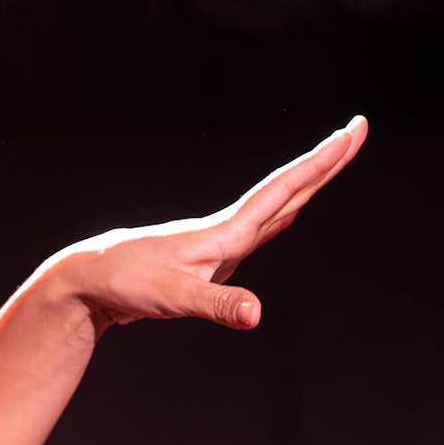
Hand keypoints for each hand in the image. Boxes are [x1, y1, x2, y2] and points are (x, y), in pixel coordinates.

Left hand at [36, 117, 367, 335]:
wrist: (86, 280)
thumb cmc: (125, 283)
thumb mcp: (174, 298)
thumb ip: (217, 306)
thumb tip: (257, 313)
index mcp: (224, 232)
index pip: (284, 190)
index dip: (321, 163)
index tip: (351, 131)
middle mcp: (225, 229)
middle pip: (286, 190)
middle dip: (324, 163)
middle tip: (356, 130)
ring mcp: (217, 242)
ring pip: (274, 207)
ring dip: (305, 184)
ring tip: (333, 160)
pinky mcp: (208, 259)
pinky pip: (257, 230)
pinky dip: (281, 216)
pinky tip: (287, 215)